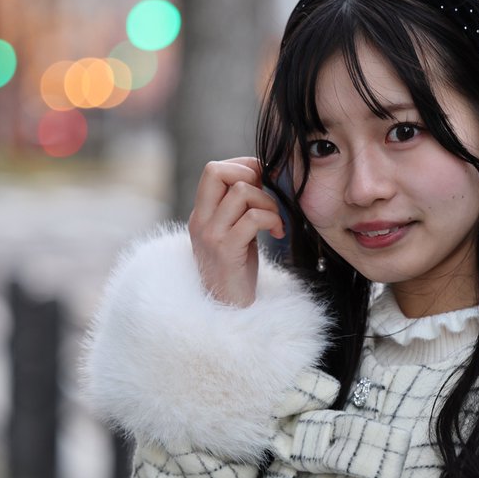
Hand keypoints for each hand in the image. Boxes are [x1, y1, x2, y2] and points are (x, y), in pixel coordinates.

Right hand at [188, 157, 284, 306]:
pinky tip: (278, 232)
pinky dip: (272, 219)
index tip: (263, 183)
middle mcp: (201, 220)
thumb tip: (261, 175)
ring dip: (268, 202)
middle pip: (217, 170)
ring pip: (241, 192)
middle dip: (250, 175)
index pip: (213, 169)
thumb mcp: (233, 232)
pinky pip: (252, 218)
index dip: (242, 167)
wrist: (227, 310)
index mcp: (201, 213)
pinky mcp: (226, 251)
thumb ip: (238, 207)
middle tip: (266, 197)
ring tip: (275, 220)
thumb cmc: (236, 270)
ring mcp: (211, 235)